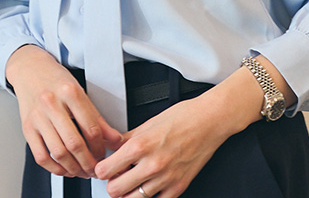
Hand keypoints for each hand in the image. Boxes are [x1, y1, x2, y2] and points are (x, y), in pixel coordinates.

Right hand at [4, 44, 122, 178]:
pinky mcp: (27, 127)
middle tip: (95, 169)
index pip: (91, 129)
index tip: (104, 155)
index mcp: (69, 92)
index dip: (101, 148)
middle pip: (74, 144)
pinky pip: (40, 156)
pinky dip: (54, 168)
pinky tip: (64, 169)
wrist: (29, 69)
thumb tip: (115, 140)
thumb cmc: (56, 80)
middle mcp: (51, 103)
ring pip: (58, 153)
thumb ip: (98, 119)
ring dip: (74, 169)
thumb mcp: (80, 93)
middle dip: (88, 163)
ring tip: (82, 171)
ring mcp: (37, 116)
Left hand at [93, 94, 229, 197]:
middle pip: (115, 190)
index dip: (100, 170)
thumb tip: (110, 147)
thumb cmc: (181, 118)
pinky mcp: (178, 187)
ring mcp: (165, 179)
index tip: (102, 168)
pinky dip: (149, 197)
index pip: (106, 170)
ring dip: (128, 193)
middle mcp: (150, 165)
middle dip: (111, 184)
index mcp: (139, 146)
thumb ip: (125, 138)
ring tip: (130, 183)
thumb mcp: (146, 124)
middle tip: (114, 177)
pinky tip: (147, 188)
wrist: (208, 122)